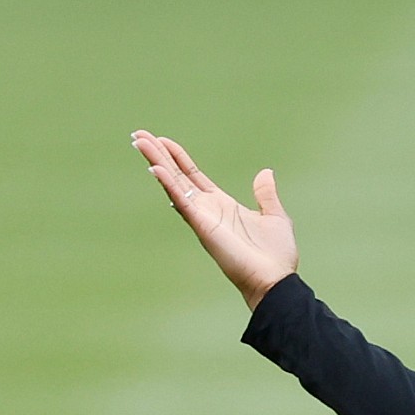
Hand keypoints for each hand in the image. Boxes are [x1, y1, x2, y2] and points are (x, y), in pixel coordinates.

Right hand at [131, 131, 297, 310]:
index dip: (177, 157)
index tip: (161, 140)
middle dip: (158, 154)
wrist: (275, 280)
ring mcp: (203, 217)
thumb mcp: (274, 216)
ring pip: (174, 184)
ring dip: (156, 162)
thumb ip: (266, 195)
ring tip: (139, 141)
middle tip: (138, 135)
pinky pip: (182, 201)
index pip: (193, 175)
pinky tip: (155, 168)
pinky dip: (169, 184)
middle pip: (177, 175)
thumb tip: (266, 172)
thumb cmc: (276, 255)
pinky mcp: (203, 226)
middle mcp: (208, 209)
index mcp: (222, 204)